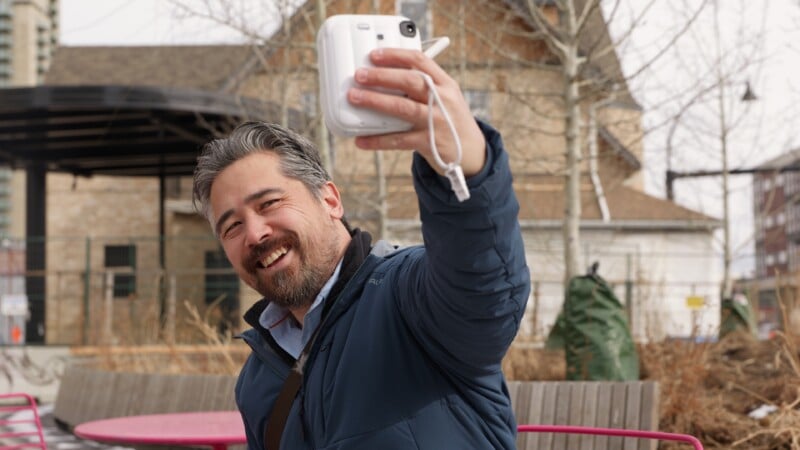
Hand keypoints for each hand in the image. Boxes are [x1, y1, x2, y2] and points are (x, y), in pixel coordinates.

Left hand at [347, 48, 485, 177]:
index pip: (420, 61)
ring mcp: (436, 122)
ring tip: (355, 97)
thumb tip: (384, 78)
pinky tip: (362, 139)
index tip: (374, 55)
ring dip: (376, 101)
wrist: (472, 153)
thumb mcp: (446, 98)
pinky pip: (398, 140)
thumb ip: (422, 87)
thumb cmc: (451, 121)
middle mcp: (442, 100)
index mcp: (446, 84)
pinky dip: (378, 140)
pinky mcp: (429, 143)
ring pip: (403, 108)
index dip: (395, 56)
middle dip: (382, 76)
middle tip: (359, 75)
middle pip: (410, 81)